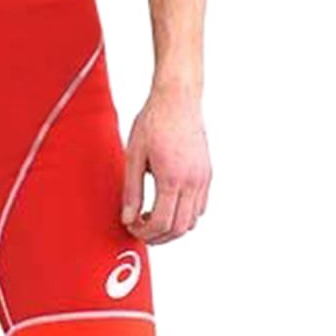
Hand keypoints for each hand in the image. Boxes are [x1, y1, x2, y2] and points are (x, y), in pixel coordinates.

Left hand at [121, 83, 210, 243]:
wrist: (178, 99)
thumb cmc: (153, 121)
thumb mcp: (134, 155)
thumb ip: (131, 190)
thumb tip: (128, 218)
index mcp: (172, 178)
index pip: (162, 223)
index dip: (144, 233)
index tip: (131, 226)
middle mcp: (193, 182)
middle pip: (179, 228)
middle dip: (158, 236)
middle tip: (140, 229)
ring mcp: (204, 178)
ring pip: (193, 221)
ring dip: (172, 227)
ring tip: (151, 216)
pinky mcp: (207, 173)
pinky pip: (200, 206)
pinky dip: (185, 215)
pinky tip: (167, 204)